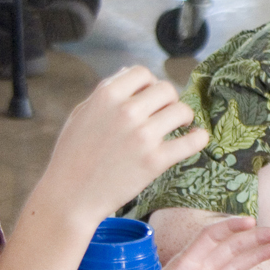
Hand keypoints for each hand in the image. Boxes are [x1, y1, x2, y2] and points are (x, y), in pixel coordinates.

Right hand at [38, 66, 208, 225]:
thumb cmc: (72, 156)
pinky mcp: (155, 161)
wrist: (70, 197)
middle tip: (164, 115)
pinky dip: (199, 138)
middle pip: (166, 89)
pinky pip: (191, 142)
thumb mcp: (81, 114)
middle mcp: (126, 111)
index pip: (142, 73)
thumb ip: (105, 92)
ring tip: (179, 126)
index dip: (149, 84)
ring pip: (182, 110)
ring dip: (184, 117)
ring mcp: (142, 136)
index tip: (149, 98)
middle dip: (168, 100)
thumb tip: (128, 72)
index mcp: (106, 96)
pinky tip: (197, 138)